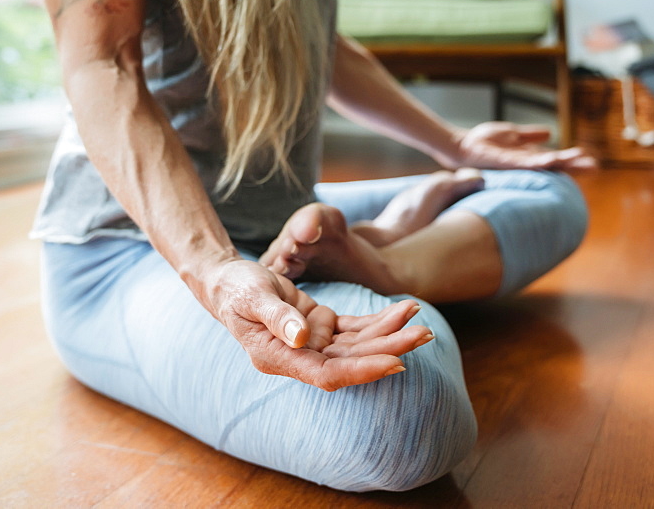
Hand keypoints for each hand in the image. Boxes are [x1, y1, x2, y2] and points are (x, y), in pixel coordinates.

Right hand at [204, 259, 432, 390]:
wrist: (228, 280)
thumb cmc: (235, 288)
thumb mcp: (251, 296)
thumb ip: (276, 317)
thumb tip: (302, 338)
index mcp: (279, 357)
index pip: (327, 374)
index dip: (362, 370)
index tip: (395, 363)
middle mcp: (300, 356)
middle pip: (352, 361)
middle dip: (390, 349)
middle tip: (425, 334)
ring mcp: (313, 343)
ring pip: (359, 344)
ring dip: (391, 333)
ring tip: (421, 320)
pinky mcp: (321, 327)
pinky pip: (356, 329)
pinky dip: (379, 321)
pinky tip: (403, 310)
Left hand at [439, 121, 596, 171]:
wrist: (461, 146)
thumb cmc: (483, 142)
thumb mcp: (511, 133)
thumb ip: (530, 135)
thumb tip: (549, 133)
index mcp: (529, 156)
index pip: (556, 159)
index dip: (572, 160)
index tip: (591, 161)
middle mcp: (526, 163)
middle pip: (555, 166)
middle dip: (574, 166)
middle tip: (595, 168)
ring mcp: (517, 165)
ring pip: (545, 165)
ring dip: (563, 164)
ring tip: (582, 163)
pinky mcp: (505, 163)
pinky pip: (525, 163)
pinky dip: (540, 162)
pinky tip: (553, 160)